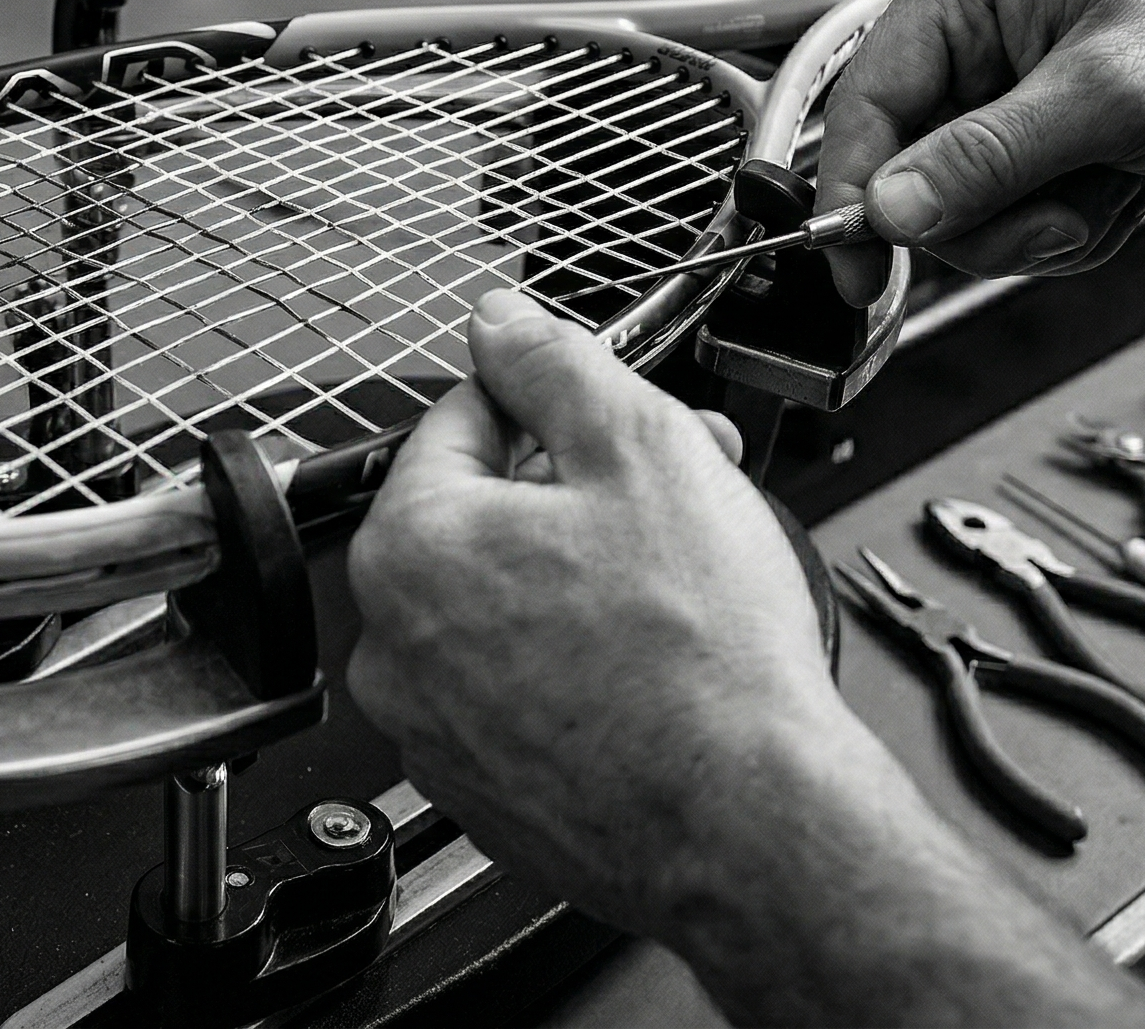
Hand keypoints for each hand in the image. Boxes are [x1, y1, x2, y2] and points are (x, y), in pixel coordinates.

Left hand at [345, 289, 846, 937]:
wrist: (750, 825)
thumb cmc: (702, 659)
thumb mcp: (641, 448)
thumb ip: (555, 364)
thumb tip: (500, 320)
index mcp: (409, 545)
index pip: (462, 418)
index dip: (558, 406)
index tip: (614, 418)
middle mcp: (394, 644)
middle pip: (483, 515)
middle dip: (582, 489)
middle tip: (678, 489)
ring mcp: (430, 729)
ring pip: (502, 606)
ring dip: (580, 574)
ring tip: (679, 580)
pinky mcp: (480, 790)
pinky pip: (516, 691)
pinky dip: (573, 666)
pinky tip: (650, 663)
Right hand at [816, 0, 1144, 304]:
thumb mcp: (1110, 95)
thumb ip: (990, 158)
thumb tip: (891, 208)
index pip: (865, 105)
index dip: (854, 194)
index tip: (857, 267)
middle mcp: (973, 45)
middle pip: (907, 177)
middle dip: (989, 216)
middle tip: (1061, 210)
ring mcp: (1007, 104)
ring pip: (960, 217)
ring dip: (1038, 228)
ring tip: (1110, 185)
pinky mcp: (1042, 152)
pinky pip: (1012, 229)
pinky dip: (1069, 231)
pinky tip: (1122, 190)